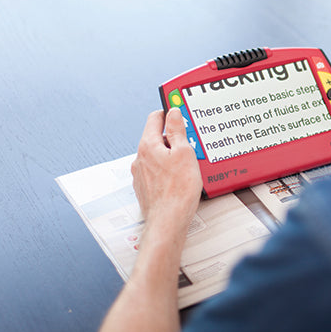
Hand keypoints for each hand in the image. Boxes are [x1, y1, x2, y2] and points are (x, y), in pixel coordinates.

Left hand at [131, 109, 202, 240]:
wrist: (168, 221)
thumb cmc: (177, 191)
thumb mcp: (184, 153)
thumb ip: (177, 131)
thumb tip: (173, 113)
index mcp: (148, 145)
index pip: (155, 118)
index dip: (168, 112)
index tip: (178, 110)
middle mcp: (140, 158)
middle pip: (157, 136)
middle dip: (174, 136)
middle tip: (191, 141)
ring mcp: (141, 174)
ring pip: (157, 155)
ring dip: (171, 154)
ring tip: (189, 162)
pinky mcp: (145, 187)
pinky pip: (157, 170)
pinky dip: (168, 169)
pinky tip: (181, 177)